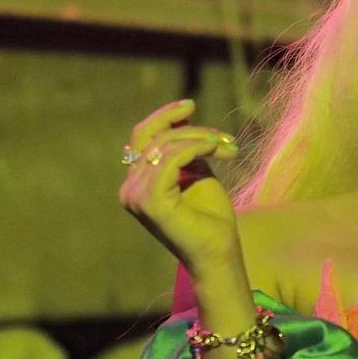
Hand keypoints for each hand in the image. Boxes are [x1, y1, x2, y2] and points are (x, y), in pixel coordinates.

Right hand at [119, 99, 240, 277]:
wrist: (219, 254)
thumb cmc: (211, 219)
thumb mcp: (197, 173)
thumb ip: (185, 149)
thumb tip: (182, 115)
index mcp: (137, 183)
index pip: (142, 137)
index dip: (164, 117)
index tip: (190, 104)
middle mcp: (130, 190)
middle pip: (152, 137)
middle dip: (189, 128)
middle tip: (221, 136)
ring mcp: (136, 197)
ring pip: (165, 146)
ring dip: (201, 140)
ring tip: (227, 147)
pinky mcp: (151, 202)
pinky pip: (170, 158)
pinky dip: (196, 148)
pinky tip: (216, 151)